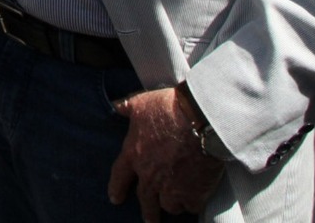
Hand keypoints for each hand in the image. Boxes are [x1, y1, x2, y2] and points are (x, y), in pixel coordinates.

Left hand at [108, 87, 223, 220]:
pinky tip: (195, 200)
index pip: (119, 176)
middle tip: (149, 218)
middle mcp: (150, 176)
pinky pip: (192, 206)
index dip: (116, 188)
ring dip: (172, 204)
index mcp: (134, 155)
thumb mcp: (142, 103)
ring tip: (175, 204)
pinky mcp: (194, 193)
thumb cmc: (170, 109)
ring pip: (169, 205)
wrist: (200, 120)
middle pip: (145, 200)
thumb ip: (127, 107)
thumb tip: (115, 105)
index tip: (115, 199)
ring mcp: (171, 187)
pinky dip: (193, 203)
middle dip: (148, 211)